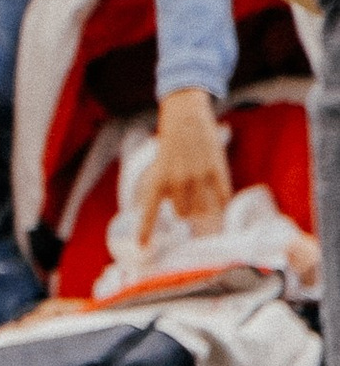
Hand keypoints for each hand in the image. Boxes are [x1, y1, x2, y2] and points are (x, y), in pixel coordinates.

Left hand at [138, 87, 234, 244]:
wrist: (186, 118)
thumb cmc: (171, 145)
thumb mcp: (160, 166)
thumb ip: (166, 189)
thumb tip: (184, 214)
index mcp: (157, 180)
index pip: (149, 211)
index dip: (146, 230)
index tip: (142, 247)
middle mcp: (176, 181)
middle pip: (183, 214)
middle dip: (186, 211)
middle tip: (189, 202)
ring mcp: (198, 177)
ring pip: (202, 209)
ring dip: (203, 207)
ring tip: (203, 196)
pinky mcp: (216, 170)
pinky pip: (222, 197)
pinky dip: (223, 205)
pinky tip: (224, 208)